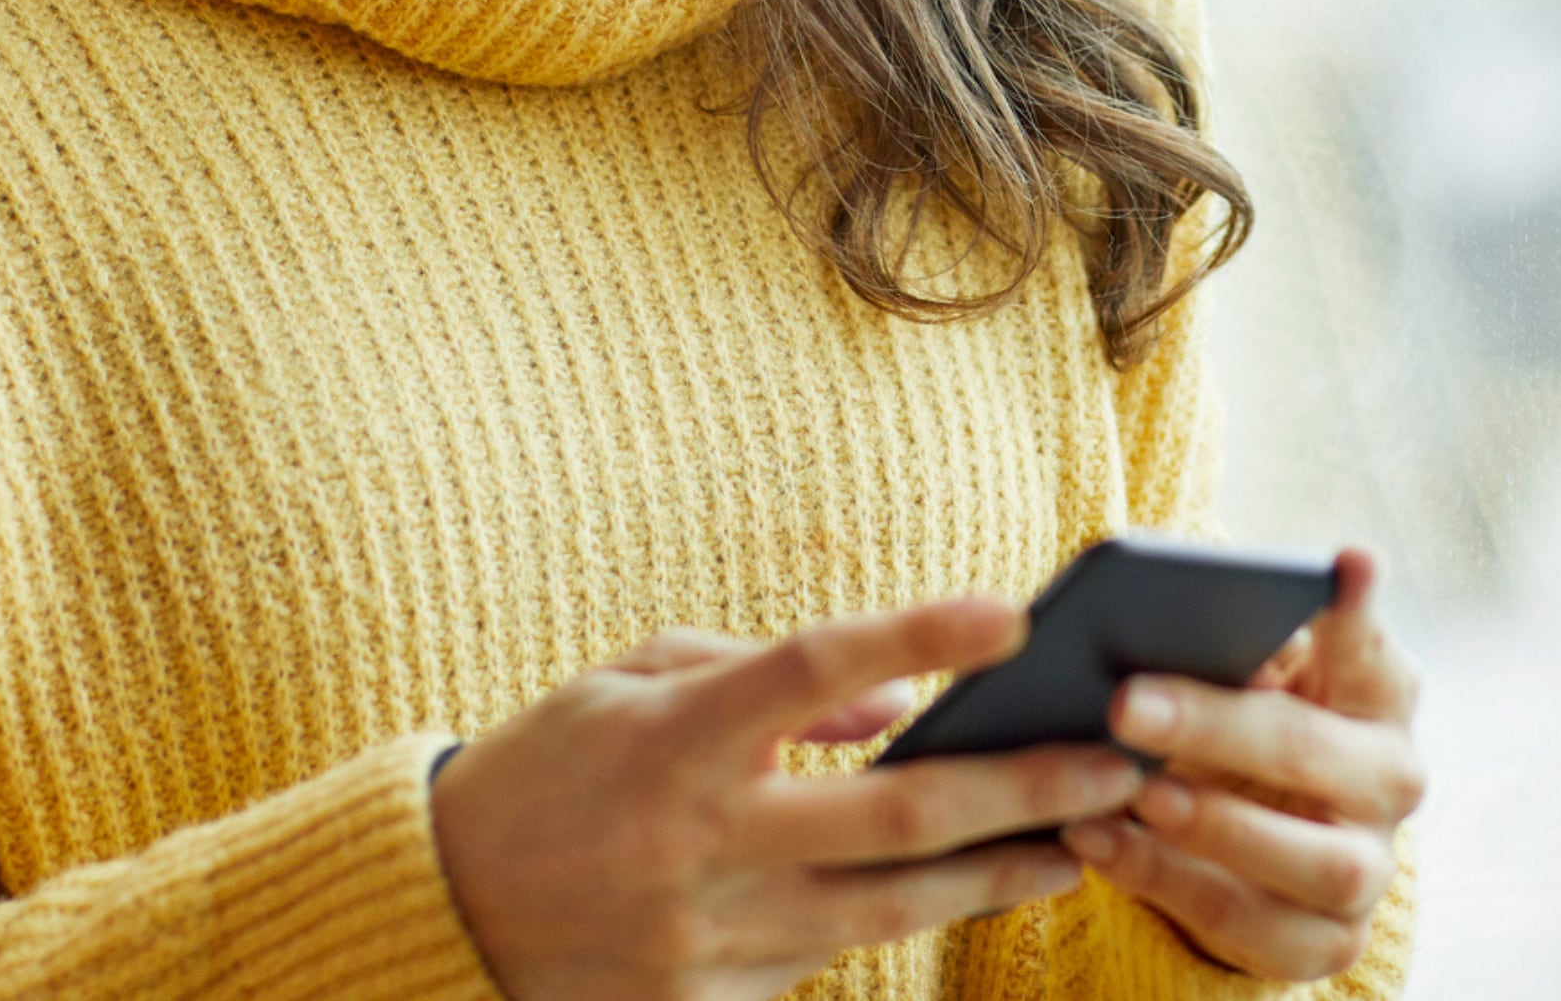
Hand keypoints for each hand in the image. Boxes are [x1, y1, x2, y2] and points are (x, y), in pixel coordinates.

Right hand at [431, 598, 1141, 1000]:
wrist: (444, 911)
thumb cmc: (552, 765)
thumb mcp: (636, 679)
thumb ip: (767, 675)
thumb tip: (897, 701)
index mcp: (676, 736)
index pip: (816, 668)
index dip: (918, 633)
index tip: (1015, 609)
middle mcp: (702, 839)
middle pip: (895, 816)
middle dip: (1020, 789)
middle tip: (1116, 761)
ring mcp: (711, 935)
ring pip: (893, 907)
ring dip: (1002, 871)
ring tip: (1088, 837)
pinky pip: (833, 953)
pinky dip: (908, 917)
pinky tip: (981, 884)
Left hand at [1061, 549, 1424, 982]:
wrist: (1257, 834)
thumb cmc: (1245, 719)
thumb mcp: (1245, 671)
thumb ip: (1235, 644)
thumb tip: (1202, 639)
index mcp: (1379, 691)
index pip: (1372, 644)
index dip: (1358, 609)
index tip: (1345, 560)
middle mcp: (1392, 778)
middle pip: (1317, 752)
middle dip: (1218, 727)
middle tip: (1125, 703)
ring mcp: (1370, 868)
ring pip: (1317, 863)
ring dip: (1216, 827)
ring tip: (1133, 791)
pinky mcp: (1330, 942)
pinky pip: (1256, 929)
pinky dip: (1171, 887)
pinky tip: (1101, 843)